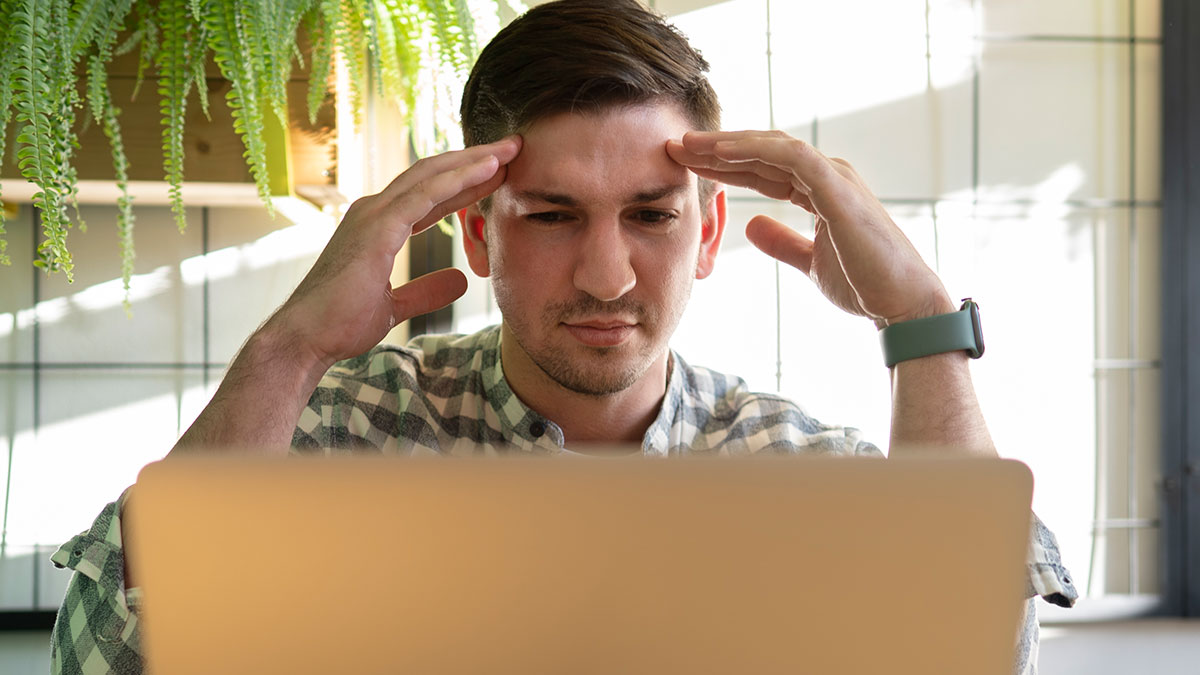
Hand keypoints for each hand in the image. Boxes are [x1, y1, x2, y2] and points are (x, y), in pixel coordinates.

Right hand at [267, 137, 521, 369]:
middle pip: (434, 174)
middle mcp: (374, 210)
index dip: (466, 182)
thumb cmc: (341, 323)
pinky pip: (425, 194)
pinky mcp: (378, 227)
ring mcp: (373, 214)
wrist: (307, 338)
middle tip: (514, 147)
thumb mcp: (396, 306)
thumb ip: (425, 290)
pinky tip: (488, 169)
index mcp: (379, 225)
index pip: (431, 195)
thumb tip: (459, 280)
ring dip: (474, 160)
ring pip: (432, 175)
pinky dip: (458, 178)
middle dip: (475, 159)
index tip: (500, 173)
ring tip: (510, 149)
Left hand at [667, 131, 951, 326]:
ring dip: (729, 145)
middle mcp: (828, 176)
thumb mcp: (811, 262)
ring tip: (690, 146)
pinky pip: (791, 158)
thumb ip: (783, 242)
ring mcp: (835, 178)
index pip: (764, 170)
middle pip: (763, 153)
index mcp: (821, 191)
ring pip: (773, 147)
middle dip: (718, 149)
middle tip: (676, 146)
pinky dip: (755, 151)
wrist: (902, 304)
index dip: (725, 167)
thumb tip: (752, 226)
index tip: (686, 167)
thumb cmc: (865, 284)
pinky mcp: (838, 188)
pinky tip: (722, 153)